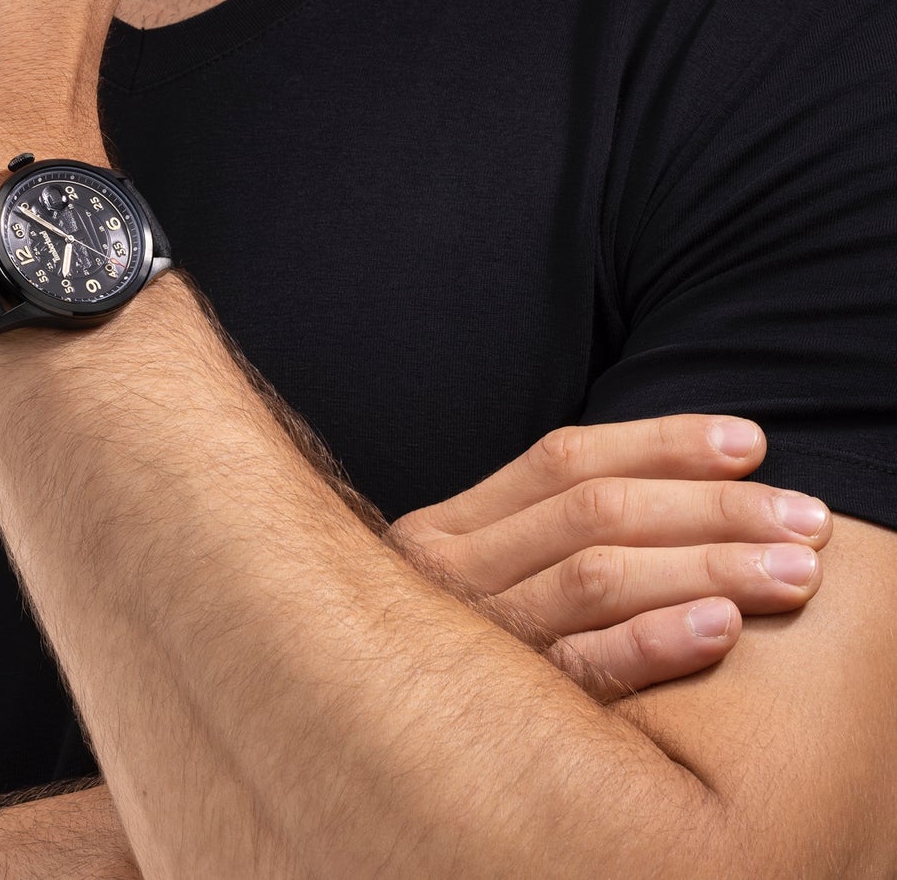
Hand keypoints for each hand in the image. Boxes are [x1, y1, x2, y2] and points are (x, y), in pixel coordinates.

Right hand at [386, 415, 828, 698]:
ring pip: (598, 577)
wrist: (364, 723)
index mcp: (452, 525)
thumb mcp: (477, 575)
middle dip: (712, 507)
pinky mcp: (500, 712)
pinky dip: (654, 642)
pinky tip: (722, 630)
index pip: (564, 460)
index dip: (663, 443)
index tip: (752, 444)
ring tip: (790, 571)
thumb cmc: (456, 644)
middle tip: (804, 518)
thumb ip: (541, 528)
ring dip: (706, 567)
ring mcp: (474, 638)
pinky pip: (583, 667)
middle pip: (595, 512)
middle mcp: (450, 568)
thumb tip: (686, 474)